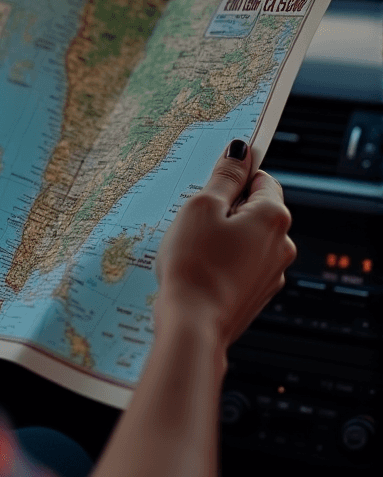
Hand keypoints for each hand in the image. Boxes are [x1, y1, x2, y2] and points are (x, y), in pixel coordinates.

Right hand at [154, 140, 295, 348]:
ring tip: (192, 248)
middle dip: (225, 209)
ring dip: (222, 236)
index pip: (261, 179)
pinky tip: (199, 269)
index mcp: (273, 217)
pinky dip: (223, 261)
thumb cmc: (195, 264)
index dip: (234, 177)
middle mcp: (282, 245)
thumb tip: (240, 151)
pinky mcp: (256, 294)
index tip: (210, 184)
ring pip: (246, 239)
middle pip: (254, 209)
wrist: (193, 325)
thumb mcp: (203, 206)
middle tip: (193, 219)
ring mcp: (272, 273)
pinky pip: (241, 264)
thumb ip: (224, 176)